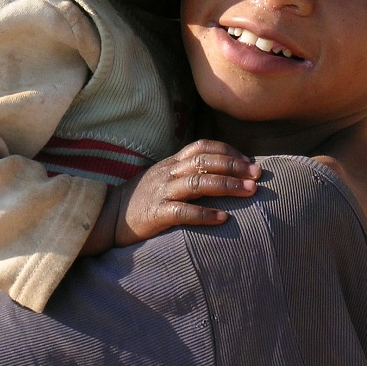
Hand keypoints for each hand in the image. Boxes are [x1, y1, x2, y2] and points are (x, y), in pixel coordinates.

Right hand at [112, 140, 260, 245]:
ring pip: (198, 183)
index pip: (203, 147)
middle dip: (235, 166)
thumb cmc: (142, 199)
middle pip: (205, 162)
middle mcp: (168, 173)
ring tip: (250, 192)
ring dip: (227, 186)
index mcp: (172, 163)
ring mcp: (161, 192)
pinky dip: (204, 214)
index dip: (228, 151)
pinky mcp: (155, 214)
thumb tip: (221, 172)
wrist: (108, 216)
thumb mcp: (163, 178)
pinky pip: (182, 212)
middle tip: (258, 175)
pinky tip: (223, 218)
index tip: (250, 162)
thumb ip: (187, 172)